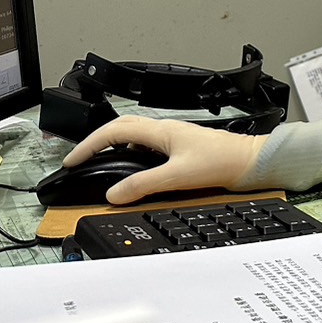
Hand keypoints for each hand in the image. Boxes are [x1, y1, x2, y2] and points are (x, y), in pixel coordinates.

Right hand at [62, 116, 267, 204]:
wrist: (249, 161)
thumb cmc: (221, 161)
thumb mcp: (177, 176)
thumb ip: (143, 185)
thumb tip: (114, 194)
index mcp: (160, 132)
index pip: (113, 132)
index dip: (88, 145)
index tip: (72, 159)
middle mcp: (165, 131)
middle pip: (120, 128)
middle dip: (95, 142)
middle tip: (79, 159)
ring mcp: (173, 138)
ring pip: (134, 136)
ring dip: (113, 145)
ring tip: (98, 161)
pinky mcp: (181, 147)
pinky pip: (147, 146)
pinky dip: (131, 154)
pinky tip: (132, 168)